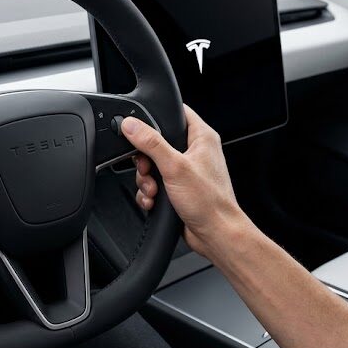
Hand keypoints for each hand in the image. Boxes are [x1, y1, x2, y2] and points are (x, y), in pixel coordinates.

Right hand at [122, 105, 253, 257]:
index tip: (141, 127)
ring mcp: (186, 171)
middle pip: (157, 142)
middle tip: (148, 168)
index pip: (177, 113)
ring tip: (154, 190)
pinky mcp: (178, 188)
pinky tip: (154, 200)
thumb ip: (151, 143)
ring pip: (153, 165)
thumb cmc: (209, 202)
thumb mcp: (175, 167)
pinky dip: (150, 192)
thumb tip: (132, 125)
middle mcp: (194, 152)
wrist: (215, 234)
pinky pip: (155, 183)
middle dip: (146, 159)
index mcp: (201, 138)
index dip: (157, 116)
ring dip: (147, 179)